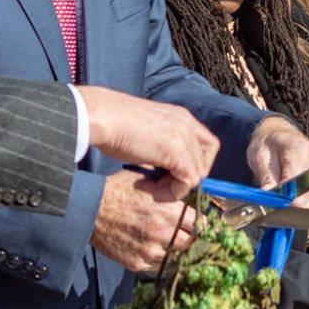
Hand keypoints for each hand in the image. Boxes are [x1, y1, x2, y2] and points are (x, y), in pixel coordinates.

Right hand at [81, 86, 219, 189]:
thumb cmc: (113, 125)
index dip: (194, 164)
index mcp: (181, 116)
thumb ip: (161, 146)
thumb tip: (165, 170)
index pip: (206, 145)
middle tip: (156, 185)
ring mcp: (184, 137)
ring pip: (197, 174)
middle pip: (204, 162)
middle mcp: (187, 124)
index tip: (170, 175)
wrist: (102, 117)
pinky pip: (188, 181)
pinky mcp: (176, 152)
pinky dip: (172, 192)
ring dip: (174, 188)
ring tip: (149, 187)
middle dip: (182, 180)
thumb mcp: (147, 134)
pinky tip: (148, 188)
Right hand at [89, 170, 196, 272]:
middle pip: (191, 243)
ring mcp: (151, 251)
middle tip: (184, 234)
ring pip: (176, 256)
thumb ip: (170, 186)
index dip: (199, 223)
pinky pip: (158, 265)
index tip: (197, 224)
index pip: (200, 224)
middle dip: (189, 238)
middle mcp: (163, 233)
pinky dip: (159, 258)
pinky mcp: (138, 263)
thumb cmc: (118, 191)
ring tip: (166, 240)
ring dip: (174, 249)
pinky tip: (152, 247)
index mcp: (170, 211)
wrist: (90, 210)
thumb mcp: (147, 180)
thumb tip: (187, 185)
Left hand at [247, 118, 308, 198]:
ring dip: (293, 202)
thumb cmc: (268, 144)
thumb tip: (269, 199)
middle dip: (287, 202)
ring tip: (282, 188)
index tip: (271, 200)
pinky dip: (299, 200)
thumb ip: (266, 178)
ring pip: (308, 202)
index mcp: (298, 151)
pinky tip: (291, 189)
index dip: (282, 199)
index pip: (296, 186)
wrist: (278, 134)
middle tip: (273, 194)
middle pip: (304, 198)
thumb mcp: (259, 156)